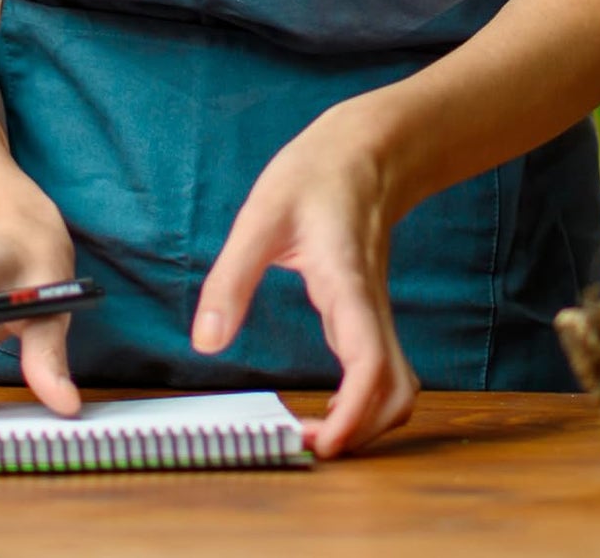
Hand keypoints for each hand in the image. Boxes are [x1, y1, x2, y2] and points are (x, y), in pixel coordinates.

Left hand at [191, 103, 418, 458]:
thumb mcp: (259, 219)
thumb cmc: (313, 178)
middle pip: (394, 394)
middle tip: (308, 446)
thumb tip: (204, 342)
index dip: (354, 416)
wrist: (363, 152)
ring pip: (396, 387)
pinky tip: (329, 404)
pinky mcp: (370, 313)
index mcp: (347, 286)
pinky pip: (382, 371)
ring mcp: (376, 314)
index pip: (370, 366)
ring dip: (367, 421)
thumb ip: (230, 280)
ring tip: (316, 433)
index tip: (323, 445)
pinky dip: (365, 400)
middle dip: (361, 433)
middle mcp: (372, 309)